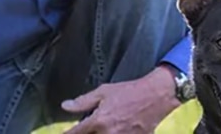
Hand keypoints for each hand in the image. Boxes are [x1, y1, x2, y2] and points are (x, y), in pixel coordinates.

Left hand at [60, 66, 180, 133]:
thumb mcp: (103, 91)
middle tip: (85, 129)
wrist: (155, 96)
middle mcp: (109, 133)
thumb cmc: (128, 91)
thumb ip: (83, 101)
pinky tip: (113, 129)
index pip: (77, 133)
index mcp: (99, 120)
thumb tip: (65, 106)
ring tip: (100, 128)